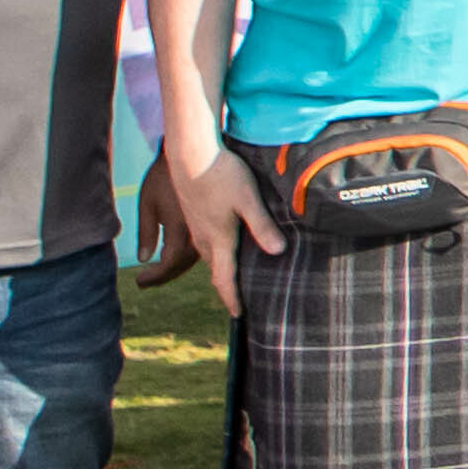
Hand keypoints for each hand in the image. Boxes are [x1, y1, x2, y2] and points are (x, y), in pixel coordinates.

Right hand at [158, 141, 276, 313]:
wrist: (189, 153)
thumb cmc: (222, 174)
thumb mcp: (248, 199)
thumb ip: (262, 226)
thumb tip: (278, 252)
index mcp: (218, 239)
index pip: (223, 279)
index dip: (231, 299)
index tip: (240, 316)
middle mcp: (203, 237)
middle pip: (216, 270)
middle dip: (226, 286)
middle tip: (239, 300)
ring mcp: (196, 225)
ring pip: (209, 255)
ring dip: (220, 268)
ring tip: (232, 277)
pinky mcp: (193, 213)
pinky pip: (204, 241)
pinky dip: (215, 251)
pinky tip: (223, 245)